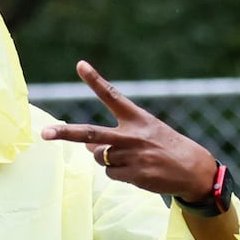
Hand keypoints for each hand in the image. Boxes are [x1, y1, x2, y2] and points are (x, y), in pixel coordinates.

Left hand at [41, 60, 216, 200]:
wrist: (194, 170)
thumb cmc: (166, 148)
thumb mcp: (145, 133)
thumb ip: (115, 136)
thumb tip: (85, 148)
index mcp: (136, 118)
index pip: (111, 95)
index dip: (94, 80)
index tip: (80, 64)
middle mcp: (131, 135)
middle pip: (90, 134)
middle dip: (65, 133)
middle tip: (45, 133)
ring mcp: (131, 156)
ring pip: (98, 158)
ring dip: (106, 160)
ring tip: (132, 160)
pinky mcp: (133, 174)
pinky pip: (109, 174)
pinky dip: (117, 174)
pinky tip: (137, 172)